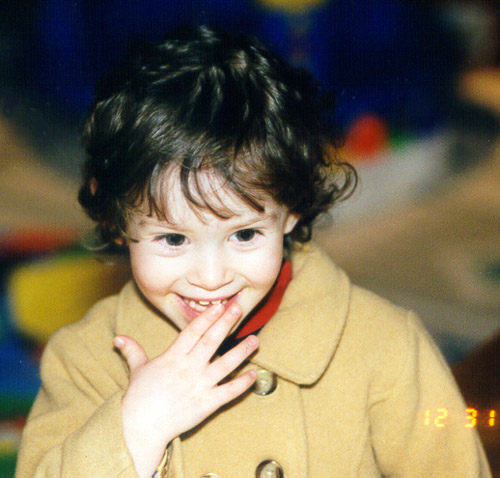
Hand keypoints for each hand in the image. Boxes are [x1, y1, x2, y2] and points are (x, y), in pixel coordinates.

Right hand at [114, 302, 258, 476]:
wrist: (140, 427)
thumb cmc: (138, 397)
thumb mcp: (137, 370)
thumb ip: (133, 351)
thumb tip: (118, 338)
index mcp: (173, 357)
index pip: (193, 331)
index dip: (207, 317)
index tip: (219, 305)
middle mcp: (188, 368)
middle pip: (211, 341)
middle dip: (226, 323)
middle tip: (238, 308)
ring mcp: (199, 386)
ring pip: (225, 365)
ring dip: (242, 352)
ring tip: (255, 340)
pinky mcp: (207, 404)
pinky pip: (228, 392)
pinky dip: (242, 384)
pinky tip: (253, 374)